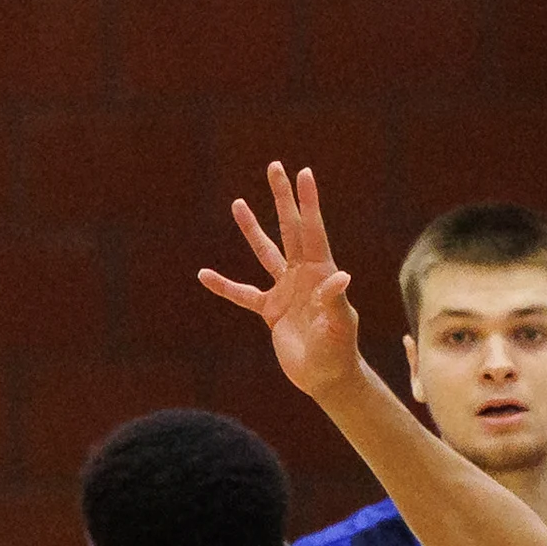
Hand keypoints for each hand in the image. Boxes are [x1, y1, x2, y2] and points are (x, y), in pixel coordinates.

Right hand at [197, 161, 367, 400]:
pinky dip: (225, 286)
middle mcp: (303, 275)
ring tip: (238, 203)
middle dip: (283, 199)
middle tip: (275, 167)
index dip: (308, 202)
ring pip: (265, 252)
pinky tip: (204, 275)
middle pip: (290, 229)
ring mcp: (285, 290)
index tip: (303, 173)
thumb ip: (335, 301)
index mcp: (321, 273)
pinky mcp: (270, 310)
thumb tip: (342, 276)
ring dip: (251, 229)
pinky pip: (243, 294)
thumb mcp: (339, 327)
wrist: (326, 378)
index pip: (313, 231)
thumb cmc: (339, 352)